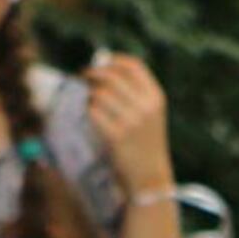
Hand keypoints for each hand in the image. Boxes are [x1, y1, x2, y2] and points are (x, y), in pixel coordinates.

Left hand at [82, 48, 173, 193]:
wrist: (150, 176)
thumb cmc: (145, 142)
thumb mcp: (150, 113)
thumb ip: (133, 91)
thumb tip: (102, 65)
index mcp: (155, 96)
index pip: (133, 66)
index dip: (113, 60)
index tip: (100, 62)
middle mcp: (145, 106)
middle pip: (112, 76)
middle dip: (93, 74)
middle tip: (83, 77)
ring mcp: (131, 121)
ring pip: (100, 94)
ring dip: (89, 95)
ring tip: (89, 101)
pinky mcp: (115, 136)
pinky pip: (93, 112)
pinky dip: (88, 110)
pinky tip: (90, 115)